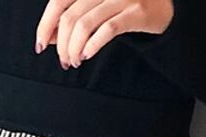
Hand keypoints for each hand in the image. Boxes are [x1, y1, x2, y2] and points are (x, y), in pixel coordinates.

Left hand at [35, 0, 173, 69]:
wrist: (165, 5)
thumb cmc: (125, 8)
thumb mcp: (95, 8)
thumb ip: (72, 19)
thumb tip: (47, 38)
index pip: (58, 1)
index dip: (45, 25)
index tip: (40, 46)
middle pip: (70, 17)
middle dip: (61, 44)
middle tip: (64, 61)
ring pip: (85, 25)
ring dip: (74, 49)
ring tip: (74, 62)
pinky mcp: (136, 11)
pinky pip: (107, 30)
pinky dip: (92, 46)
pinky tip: (86, 55)